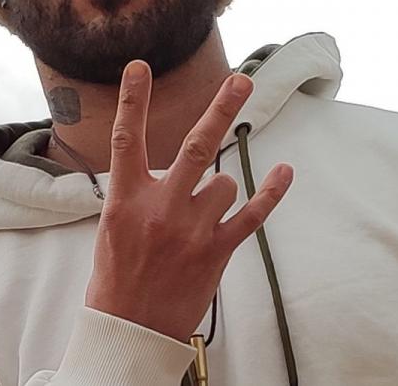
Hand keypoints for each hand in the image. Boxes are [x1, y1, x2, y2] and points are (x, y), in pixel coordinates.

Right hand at [84, 60, 294, 341]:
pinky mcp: (217, 251)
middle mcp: (160, 208)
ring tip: (197, 219)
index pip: (126, 139)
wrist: (130, 330)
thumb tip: (161, 167)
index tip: (140, 67)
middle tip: (241, 81)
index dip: (131, 100)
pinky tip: (284, 172)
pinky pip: (252, 214)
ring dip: (218, 190)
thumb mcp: (112, 228)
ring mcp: (191, 229)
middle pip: (194, 146)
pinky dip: (271, 192)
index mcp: (125, 200)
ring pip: (223, 183)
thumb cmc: (116, 278)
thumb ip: (136, 194)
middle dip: (221, 109)